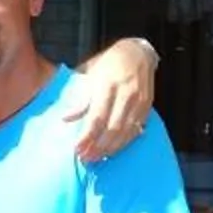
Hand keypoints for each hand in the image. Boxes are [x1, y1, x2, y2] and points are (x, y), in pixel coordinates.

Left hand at [62, 39, 157, 161]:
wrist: (136, 54)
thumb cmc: (108, 65)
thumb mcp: (90, 76)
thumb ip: (81, 99)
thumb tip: (66, 118)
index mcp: (107, 86)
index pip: (97, 117)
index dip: (87, 136)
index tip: (77, 149)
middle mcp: (125, 95)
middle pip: (112, 128)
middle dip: (98, 147)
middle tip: (86, 159)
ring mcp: (138, 102)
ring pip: (125, 132)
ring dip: (111, 148)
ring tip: (98, 158)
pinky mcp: (147, 107)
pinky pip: (136, 129)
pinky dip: (124, 142)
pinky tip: (114, 150)